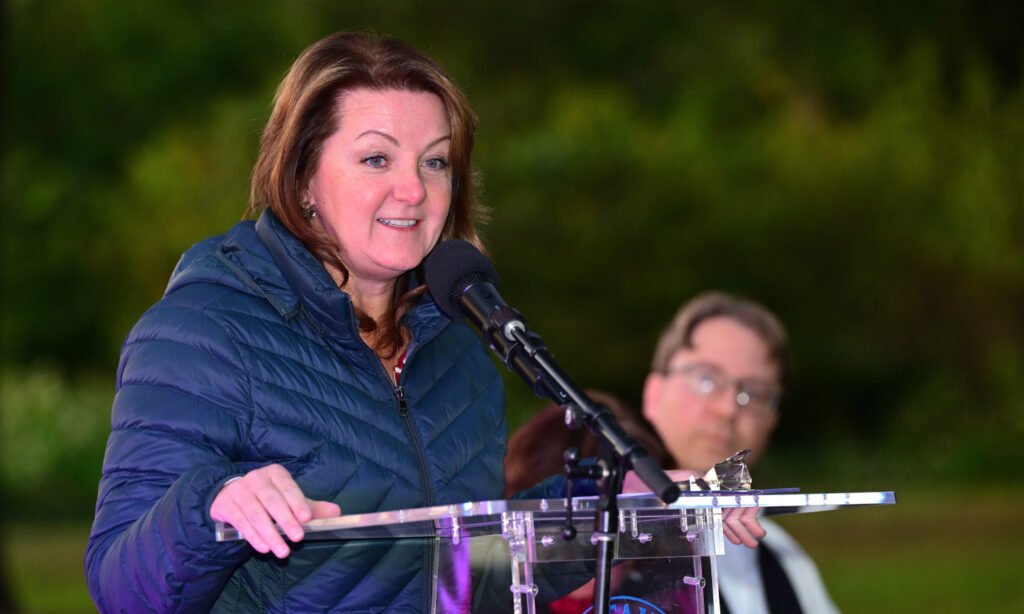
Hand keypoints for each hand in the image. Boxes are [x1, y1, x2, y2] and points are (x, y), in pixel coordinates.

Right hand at [210, 464, 340, 557]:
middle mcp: (256, 478)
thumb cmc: (267, 499)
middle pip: (272, 500)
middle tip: (298, 538)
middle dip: (286, 520)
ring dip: (270, 534)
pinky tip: (263, 547)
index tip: (307, 519)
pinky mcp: (226, 504)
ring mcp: (239, 491)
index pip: (288, 487)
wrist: (230, 496)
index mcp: (275, 473)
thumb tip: (336, 513)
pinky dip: (253, 536)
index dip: (298, 503)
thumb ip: (311, 508)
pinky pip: (241, 521)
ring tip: (282, 551)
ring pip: (256, 513)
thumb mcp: (289, 500)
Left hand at [622, 468, 764, 548]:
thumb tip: (704, 479)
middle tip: (755, 537)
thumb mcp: (664, 480)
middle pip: (730, 505)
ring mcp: (698, 499)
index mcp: (697, 480)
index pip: (727, 491)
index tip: (750, 516)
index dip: (741, 504)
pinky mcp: (692, 507)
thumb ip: (684, 479)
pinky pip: (714, 517)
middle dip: (744, 521)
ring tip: (750, 541)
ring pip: (725, 513)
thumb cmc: (644, 482)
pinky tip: (733, 537)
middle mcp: (701, 489)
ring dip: (739, 527)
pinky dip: (726, 527)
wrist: (629, 488)